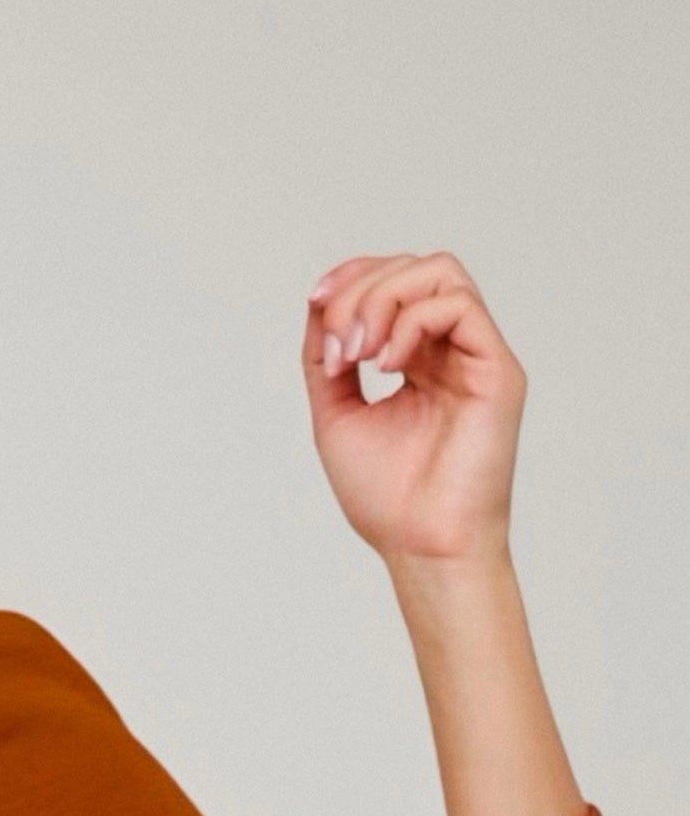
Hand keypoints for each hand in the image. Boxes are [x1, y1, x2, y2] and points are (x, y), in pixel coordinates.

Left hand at [302, 252, 522, 568]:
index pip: (394, 282)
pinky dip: (412, 321)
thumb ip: (326, 359)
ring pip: (439, 273)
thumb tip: (319, 304)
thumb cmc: (387, 499)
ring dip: (384, 299)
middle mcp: (451, 351)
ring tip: (359, 354)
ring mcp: (476, 357)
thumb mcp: (336, 415)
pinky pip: (459, 305)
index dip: (353, 276)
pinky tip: (388, 366)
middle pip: (413, 268)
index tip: (316, 301)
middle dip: (360, 291)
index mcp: (417, 360)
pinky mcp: (498, 370)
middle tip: (339, 348)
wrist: (421, 547)